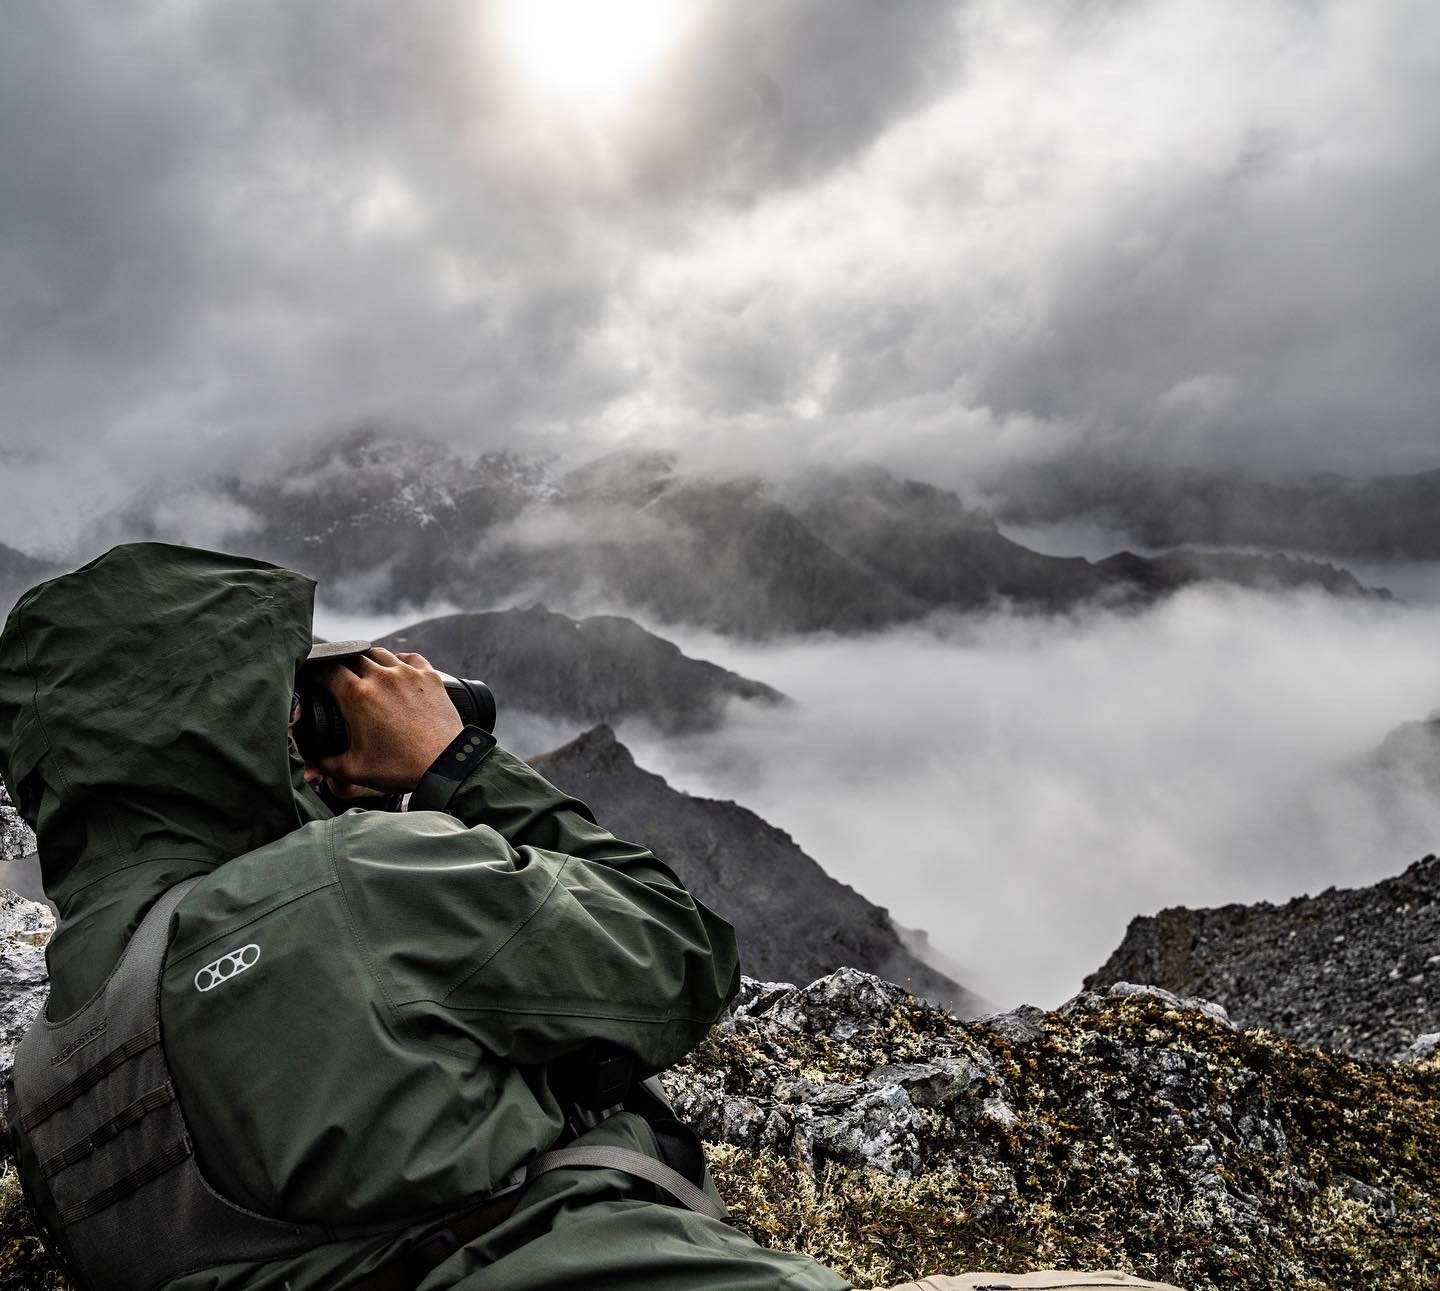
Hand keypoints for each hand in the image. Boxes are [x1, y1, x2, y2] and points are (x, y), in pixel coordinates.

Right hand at [313, 648, 463, 793]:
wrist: (444, 765)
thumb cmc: (401, 767)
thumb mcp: (354, 770)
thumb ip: (325, 764)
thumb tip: (312, 763)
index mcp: (358, 695)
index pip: (327, 669)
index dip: (315, 670)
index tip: (313, 676)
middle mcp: (382, 677)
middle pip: (352, 657)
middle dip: (340, 664)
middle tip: (336, 676)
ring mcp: (408, 674)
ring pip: (379, 653)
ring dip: (367, 659)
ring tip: (363, 671)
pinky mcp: (430, 677)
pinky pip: (410, 658)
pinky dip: (399, 660)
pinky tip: (395, 668)